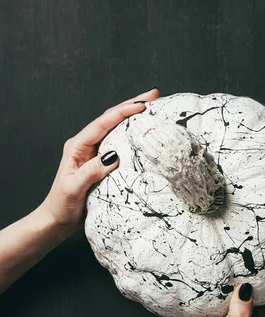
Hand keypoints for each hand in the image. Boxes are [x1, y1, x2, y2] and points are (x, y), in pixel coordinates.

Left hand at [39, 88, 159, 235]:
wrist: (56, 221)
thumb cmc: (61, 206)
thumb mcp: (74, 188)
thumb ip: (92, 171)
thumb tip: (114, 155)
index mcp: (77, 146)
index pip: (103, 123)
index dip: (124, 111)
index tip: (143, 105)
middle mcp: (86, 146)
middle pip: (111, 119)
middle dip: (132, 105)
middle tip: (154, 95)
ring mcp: (94, 154)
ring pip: (116, 129)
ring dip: (133, 117)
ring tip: (152, 107)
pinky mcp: (101, 164)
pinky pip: (119, 144)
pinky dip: (132, 135)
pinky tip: (143, 133)